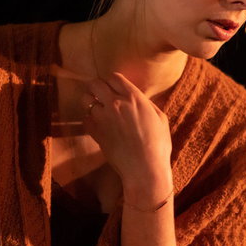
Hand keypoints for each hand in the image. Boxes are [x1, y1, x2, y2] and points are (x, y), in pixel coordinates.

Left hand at [83, 73, 172, 200]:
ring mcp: (102, 117)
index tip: (114, 88)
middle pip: (95, 84)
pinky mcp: (95, 132)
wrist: (144, 168)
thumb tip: (137, 98)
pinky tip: (98, 125)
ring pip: (86, 100)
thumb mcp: (160, 117)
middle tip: (101, 94)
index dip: (113, 81)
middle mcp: (115, 103)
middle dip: (96, 87)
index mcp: (133, 97)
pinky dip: (89, 120)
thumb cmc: (158, 144)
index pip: (114, 77)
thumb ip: (146, 103)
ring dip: (91, 103)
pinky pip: (85, 119)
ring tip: (98, 109)